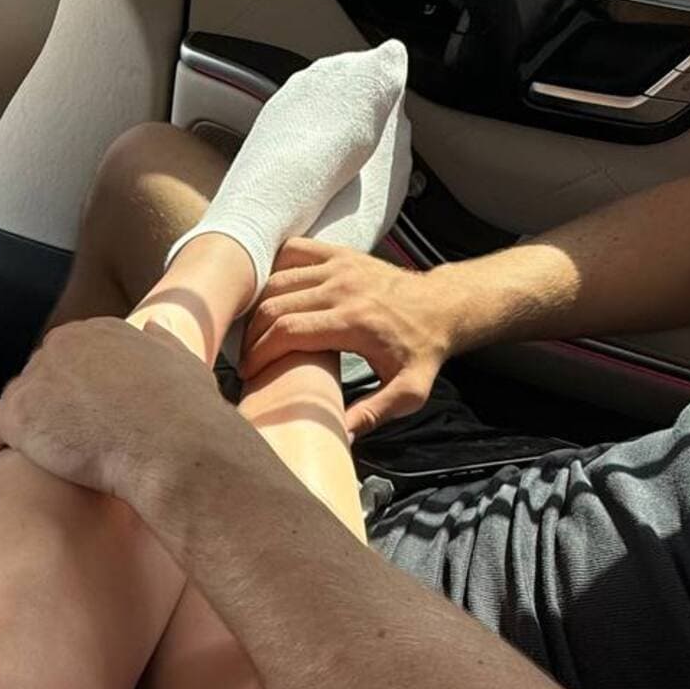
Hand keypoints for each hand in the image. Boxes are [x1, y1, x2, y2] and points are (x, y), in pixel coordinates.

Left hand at [0, 317, 231, 507]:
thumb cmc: (185, 413)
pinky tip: (9, 456)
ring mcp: (38, 377)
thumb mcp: (184, 362)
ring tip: (43, 454)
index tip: (85, 415)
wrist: (172, 447)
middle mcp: (64, 345)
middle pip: (40, 375)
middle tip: (65, 439)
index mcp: (99, 332)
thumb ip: (163, 342)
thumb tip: (154, 326)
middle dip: (48, 404)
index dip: (74, 388)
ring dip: (27, 423)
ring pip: (17, 398)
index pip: (70, 355)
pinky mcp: (19, 414)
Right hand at [241, 241, 462, 435]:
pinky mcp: (340, 254)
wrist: (442, 307)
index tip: (250, 374)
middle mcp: (343, 288)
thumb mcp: (408, 392)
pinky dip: (274, 271)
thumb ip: (374, 414)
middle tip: (247, 359)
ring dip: (258, 307)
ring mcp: (340, 266)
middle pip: (275, 306)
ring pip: (277, 280)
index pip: (288, 332)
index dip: (260, 354)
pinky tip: (271, 296)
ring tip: (255, 335)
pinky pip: (292, 253)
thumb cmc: (422, 352)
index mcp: (355, 321)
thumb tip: (340, 436)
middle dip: (252, 336)